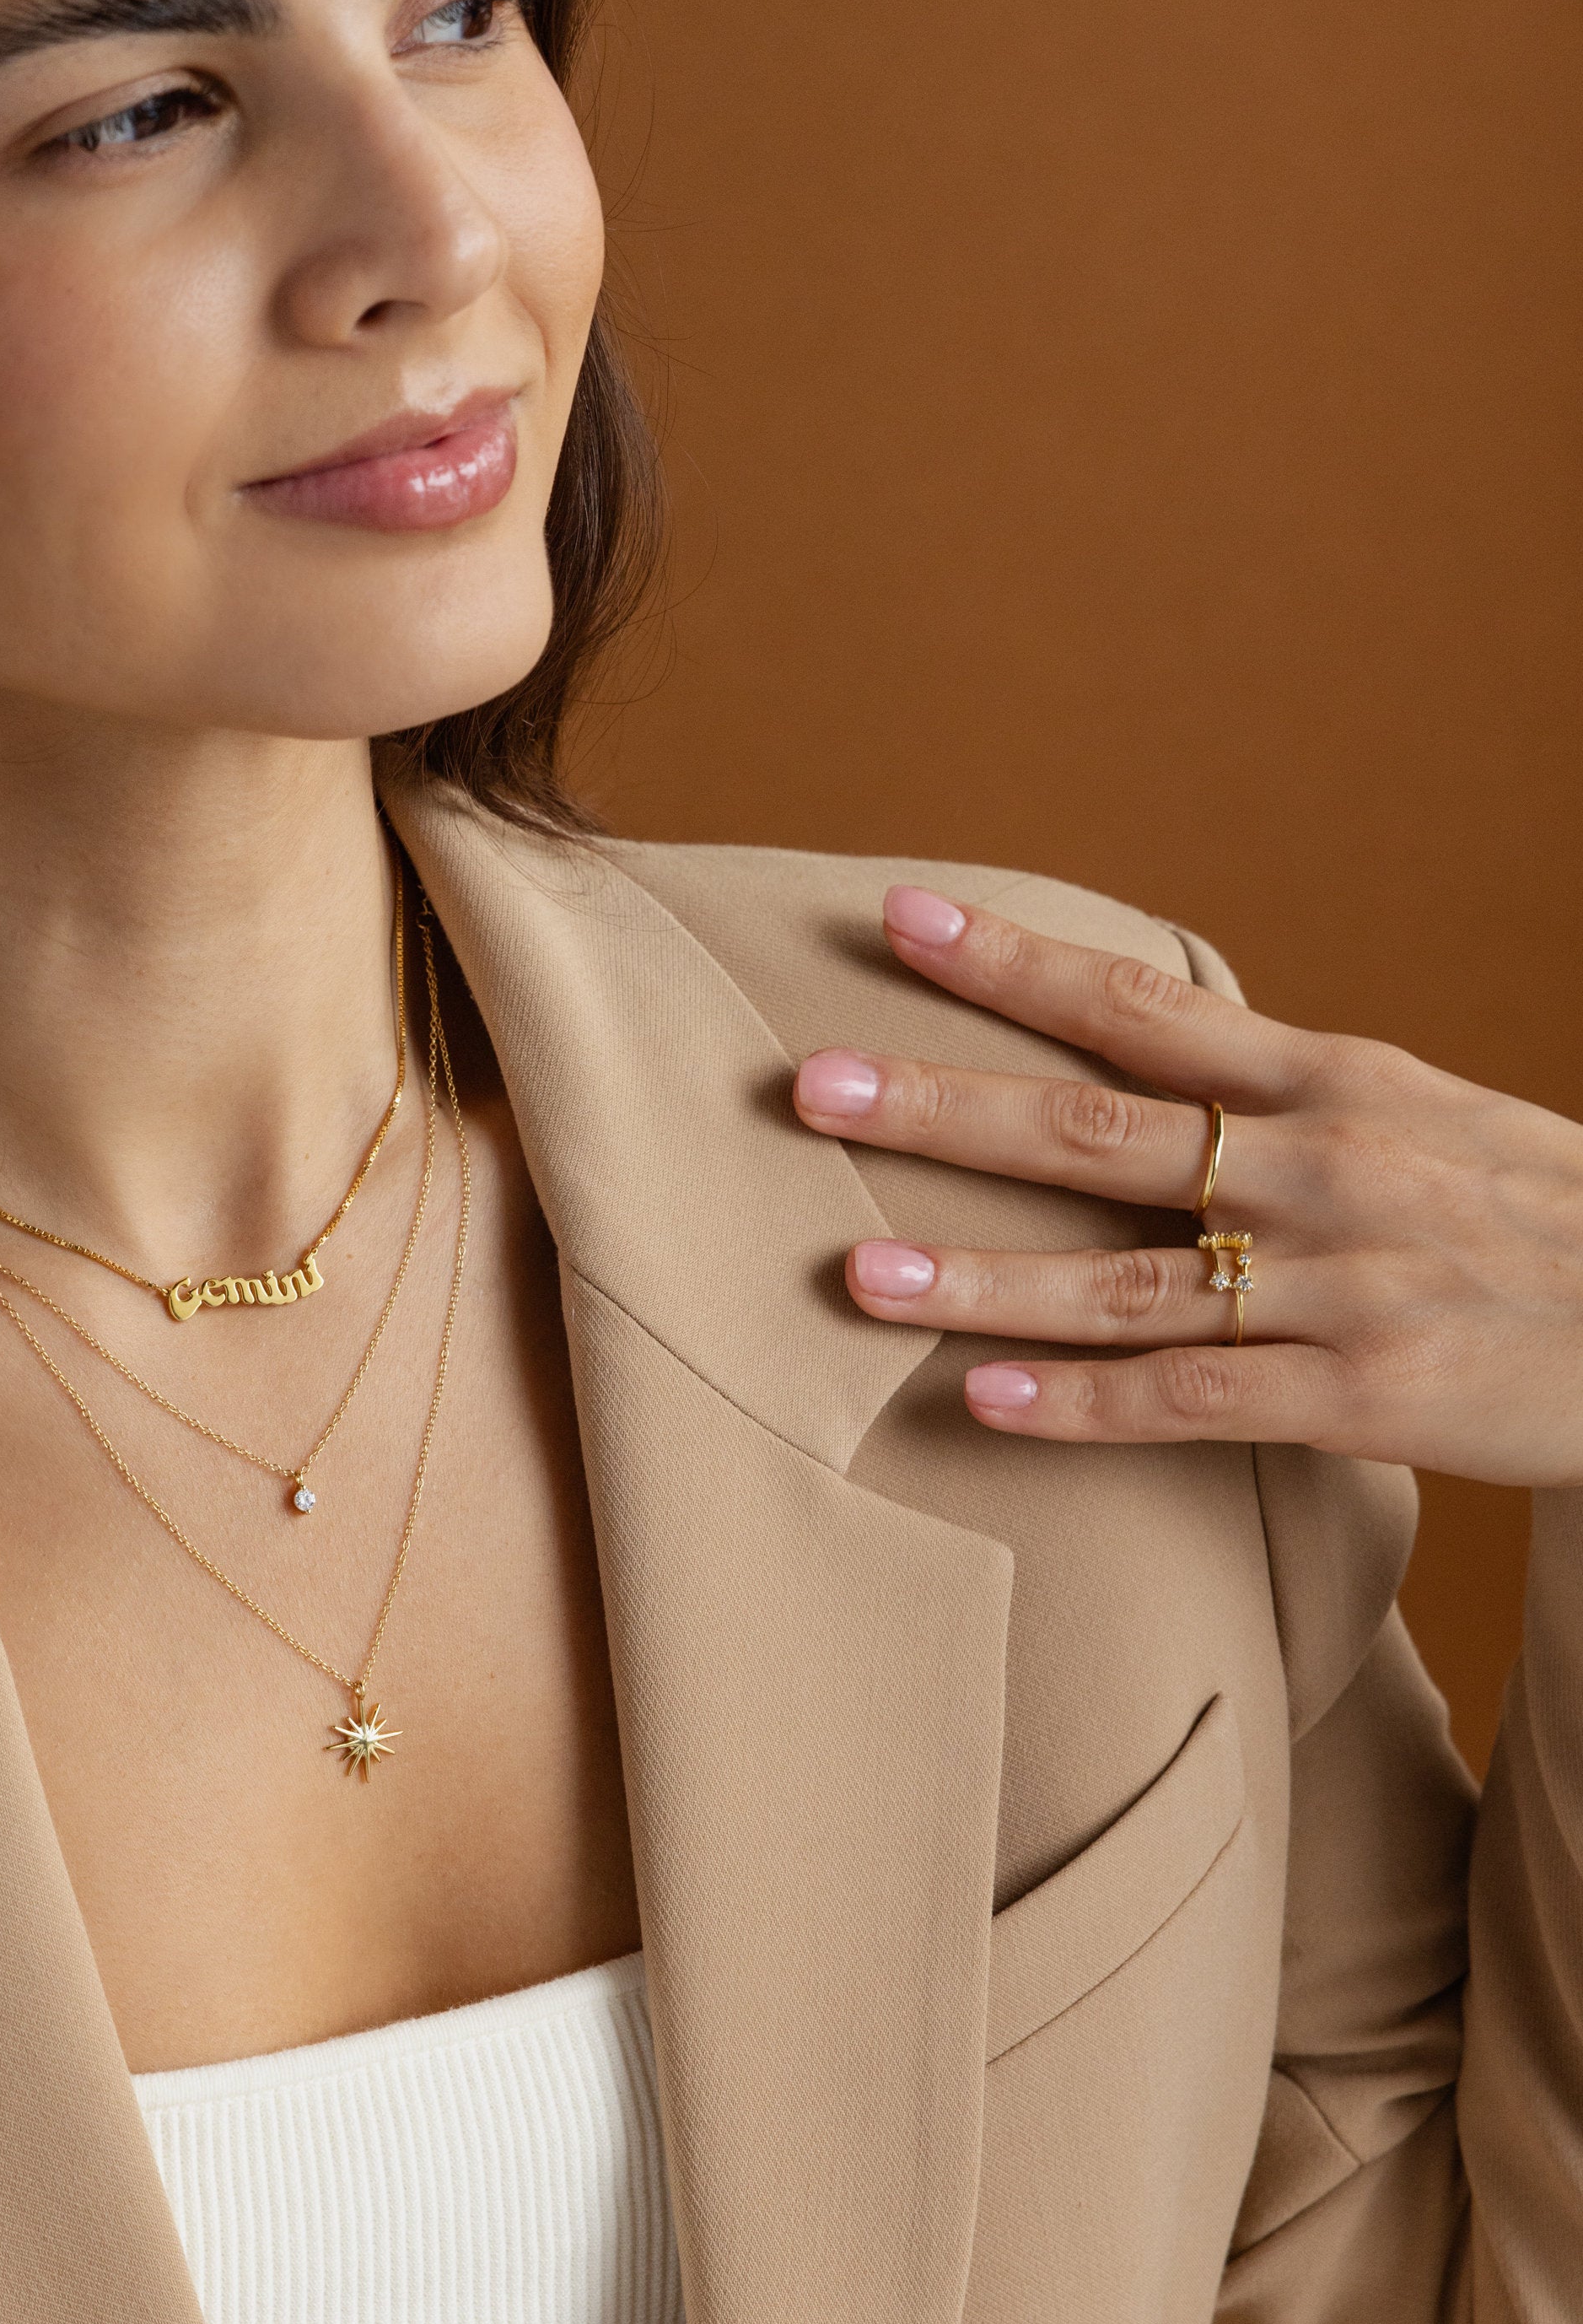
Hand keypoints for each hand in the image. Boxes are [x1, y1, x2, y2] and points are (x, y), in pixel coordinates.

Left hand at [789, 886, 1582, 1488]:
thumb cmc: (1522, 1209)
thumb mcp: (1413, 1108)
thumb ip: (1271, 1085)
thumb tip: (1132, 1042)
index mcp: (1327, 1079)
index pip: (1138, 1005)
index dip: (1012, 962)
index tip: (900, 918)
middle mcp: (1320, 1168)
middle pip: (1094, 1133)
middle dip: (943, 1108)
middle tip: (811, 1089)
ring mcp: (1337, 1285)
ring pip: (1121, 1283)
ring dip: (979, 1279)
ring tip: (855, 1274)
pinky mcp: (1361, 1395)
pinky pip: (1192, 1401)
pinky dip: (1080, 1405)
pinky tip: (979, 1399)